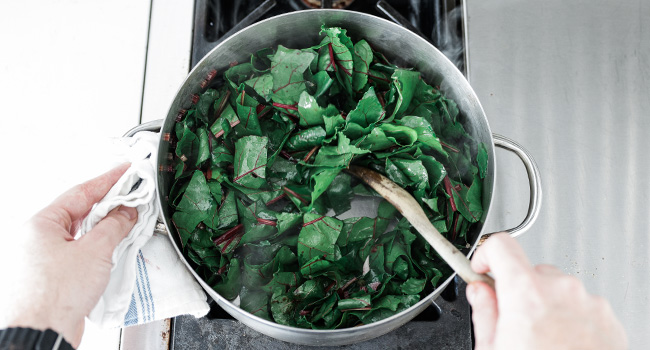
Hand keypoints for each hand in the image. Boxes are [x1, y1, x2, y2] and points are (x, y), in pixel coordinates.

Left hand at [0, 164, 136, 347]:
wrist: (42, 333)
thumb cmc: (53, 296)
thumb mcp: (94, 251)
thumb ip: (114, 226)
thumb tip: (126, 213)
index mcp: (41, 224)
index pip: (81, 193)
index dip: (108, 180)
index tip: (126, 172)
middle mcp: (38, 239)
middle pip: (81, 212)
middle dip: (109, 206)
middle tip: (133, 197)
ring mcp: (45, 259)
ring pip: (82, 234)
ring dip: (106, 229)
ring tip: (128, 224)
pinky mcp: (55, 277)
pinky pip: (81, 253)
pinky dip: (99, 249)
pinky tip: (113, 250)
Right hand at [467, 233, 627, 349]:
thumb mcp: (492, 349)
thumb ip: (484, 312)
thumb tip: (479, 292)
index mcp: (526, 294)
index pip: (500, 246)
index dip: (486, 255)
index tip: (482, 268)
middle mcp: (560, 291)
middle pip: (530, 270)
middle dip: (518, 290)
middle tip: (513, 320)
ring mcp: (588, 303)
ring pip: (557, 287)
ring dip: (545, 303)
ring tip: (541, 339)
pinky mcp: (607, 318)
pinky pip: (581, 304)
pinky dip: (569, 317)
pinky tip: (561, 344)